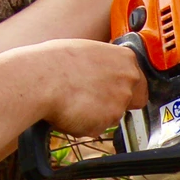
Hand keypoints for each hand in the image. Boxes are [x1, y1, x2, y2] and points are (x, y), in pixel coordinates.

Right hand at [27, 40, 147, 137]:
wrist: (40, 80)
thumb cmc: (54, 62)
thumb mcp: (86, 52)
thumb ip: (104, 64)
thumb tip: (104, 72)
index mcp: (126, 59)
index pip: (139, 81)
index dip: (124, 88)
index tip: (110, 90)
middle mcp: (129, 80)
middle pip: (131, 101)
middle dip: (114, 103)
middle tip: (91, 99)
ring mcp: (121, 101)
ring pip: (112, 116)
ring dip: (97, 114)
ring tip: (74, 102)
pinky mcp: (108, 121)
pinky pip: (98, 128)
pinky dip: (85, 124)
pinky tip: (71, 112)